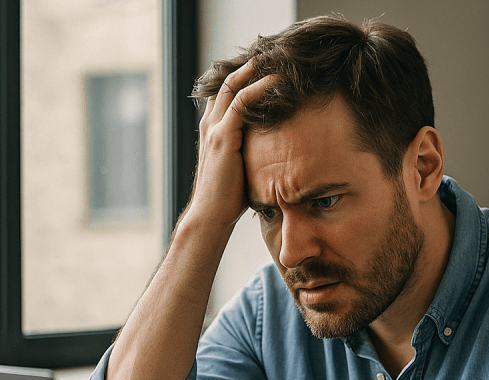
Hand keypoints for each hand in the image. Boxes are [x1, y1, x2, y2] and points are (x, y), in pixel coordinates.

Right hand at [182, 61, 276, 232]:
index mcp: (213, 129)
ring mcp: (214, 128)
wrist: (211, 215)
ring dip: (256, 70)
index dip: (245, 79)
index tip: (267, 69)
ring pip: (234, 86)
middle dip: (250, 66)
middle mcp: (210, 123)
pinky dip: (259, 88)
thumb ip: (251, 152)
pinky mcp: (223, 136)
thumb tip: (275, 153)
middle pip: (228, 82)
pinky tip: (276, 81)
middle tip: (274, 54)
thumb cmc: (228, 198)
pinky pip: (241, 102)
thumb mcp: (241, 167)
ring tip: (277, 59)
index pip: (227, 93)